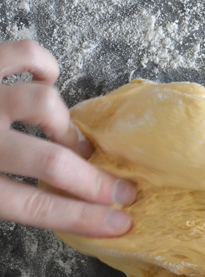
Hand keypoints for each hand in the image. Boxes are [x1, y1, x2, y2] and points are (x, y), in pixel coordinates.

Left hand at [0, 40, 135, 235]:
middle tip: (121, 189)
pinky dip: (44, 65)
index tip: (120, 222)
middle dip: (95, 180)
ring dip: (65, 125)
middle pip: (52, 162)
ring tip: (70, 138)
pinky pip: (25, 53)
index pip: (37, 206)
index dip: (84, 218)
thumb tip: (57, 200)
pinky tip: (47, 80)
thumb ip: (1, 196)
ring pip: (45, 103)